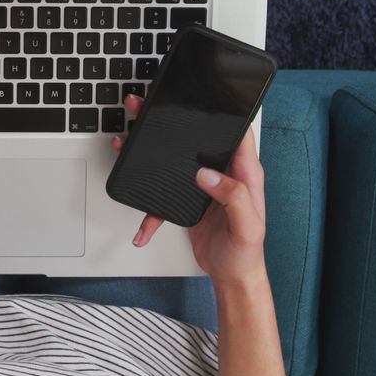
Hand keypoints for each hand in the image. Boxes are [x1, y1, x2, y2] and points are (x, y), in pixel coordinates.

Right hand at [112, 94, 267, 288]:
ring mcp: (205, 187)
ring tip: (128, 141)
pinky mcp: (188, 200)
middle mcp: (224, 175)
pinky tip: (142, 224)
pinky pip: (163, 196)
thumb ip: (233, 197)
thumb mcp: (247, 227)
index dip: (224, 112)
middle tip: (148, 109)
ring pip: (175, 161)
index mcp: (244, 174)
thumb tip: (208, 174)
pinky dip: (148, 209)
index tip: (201, 97)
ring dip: (150, 153)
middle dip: (173, 123)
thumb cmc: (247, 254)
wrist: (232, 278)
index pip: (238, 133)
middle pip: (199, 139)